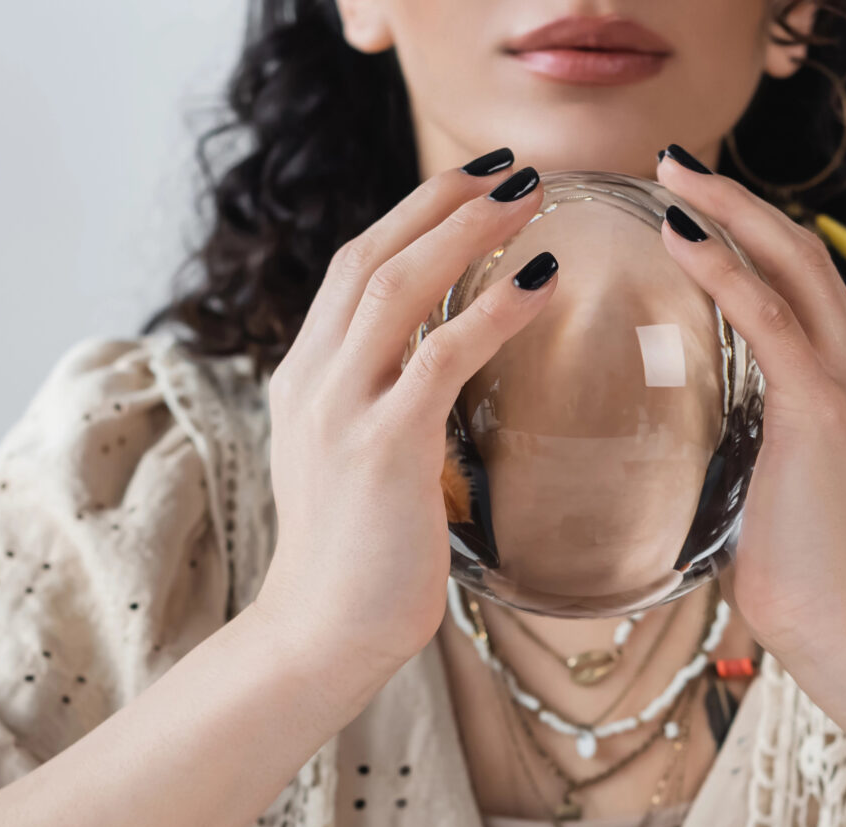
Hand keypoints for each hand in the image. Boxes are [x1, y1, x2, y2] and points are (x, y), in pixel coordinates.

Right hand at [252, 155, 558, 691]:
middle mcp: (313, 381)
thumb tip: (431, 387)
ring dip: (469, 231)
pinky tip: (541, 283)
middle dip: (443, 201)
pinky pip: (441, 356)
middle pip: (373, 256)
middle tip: (511, 168)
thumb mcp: (353, 471)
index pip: (354, 271)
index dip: (412, 217)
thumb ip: (381, 416)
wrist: (318, 638)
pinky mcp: (382, 448)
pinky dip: (494, 310)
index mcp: (304, 381)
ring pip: (400, 287)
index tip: (471, 187)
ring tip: (530, 198)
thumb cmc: (354, 569)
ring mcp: (342, 410)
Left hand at [650, 150, 845, 724]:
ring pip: (791, 262)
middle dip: (735, 199)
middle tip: (671, 163)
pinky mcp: (820, 407)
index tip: (694, 204)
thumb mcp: (767, 489)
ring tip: (668, 176)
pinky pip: (770, 316)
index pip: (803, 280)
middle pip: (802, 249)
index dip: (751, 231)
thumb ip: (743, 443)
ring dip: (726, 211)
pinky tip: (679, 239)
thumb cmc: (800, 576)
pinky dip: (724, 269)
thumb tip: (687, 438)